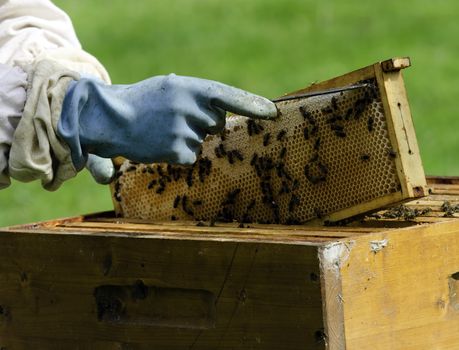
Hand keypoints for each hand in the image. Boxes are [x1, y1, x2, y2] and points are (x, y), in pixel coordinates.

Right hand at [57, 74, 276, 169]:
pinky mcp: (176, 151)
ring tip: (161, 131)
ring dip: (185, 139)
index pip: (227, 95)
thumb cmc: (142, 102)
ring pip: (201, 141)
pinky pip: (190, 156)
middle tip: (176, 119)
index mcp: (188, 87)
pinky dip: (177, 154)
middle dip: (204, 124)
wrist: (107, 118)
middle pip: (216, 123)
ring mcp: (183, 130)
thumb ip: (197, 98)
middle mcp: (189, 107)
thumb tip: (221, 114)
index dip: (251, 104)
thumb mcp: (170, 88)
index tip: (272, 112)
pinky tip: (159, 145)